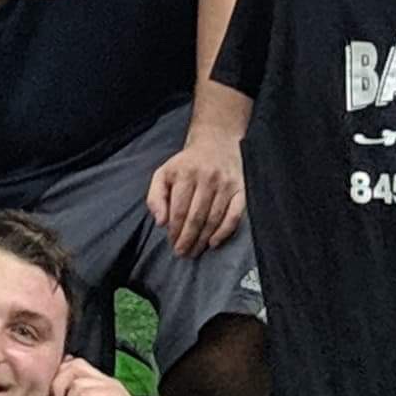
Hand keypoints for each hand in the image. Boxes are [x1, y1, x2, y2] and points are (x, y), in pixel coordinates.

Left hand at [146, 127, 246, 254]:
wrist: (216, 142)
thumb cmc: (186, 164)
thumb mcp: (164, 173)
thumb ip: (155, 197)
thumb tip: (160, 222)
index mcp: (185, 173)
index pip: (179, 210)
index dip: (175, 230)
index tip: (172, 243)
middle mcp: (206, 178)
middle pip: (196, 217)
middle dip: (188, 239)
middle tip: (183, 253)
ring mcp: (225, 184)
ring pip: (213, 218)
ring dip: (203, 239)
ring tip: (195, 251)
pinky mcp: (240, 189)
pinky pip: (234, 215)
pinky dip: (224, 231)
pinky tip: (214, 242)